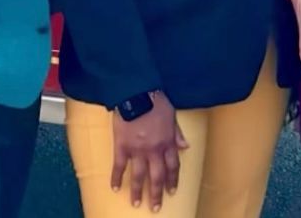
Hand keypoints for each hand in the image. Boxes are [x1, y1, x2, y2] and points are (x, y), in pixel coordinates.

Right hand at [110, 92, 186, 211]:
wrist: (136, 94)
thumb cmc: (156, 101)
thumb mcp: (172, 115)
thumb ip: (177, 133)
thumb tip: (185, 146)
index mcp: (168, 142)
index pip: (173, 166)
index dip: (172, 180)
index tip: (171, 191)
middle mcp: (154, 150)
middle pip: (157, 176)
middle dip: (157, 193)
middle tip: (155, 207)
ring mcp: (137, 150)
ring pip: (138, 176)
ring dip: (137, 191)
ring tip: (136, 203)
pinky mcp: (121, 146)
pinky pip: (119, 166)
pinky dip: (116, 178)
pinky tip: (115, 188)